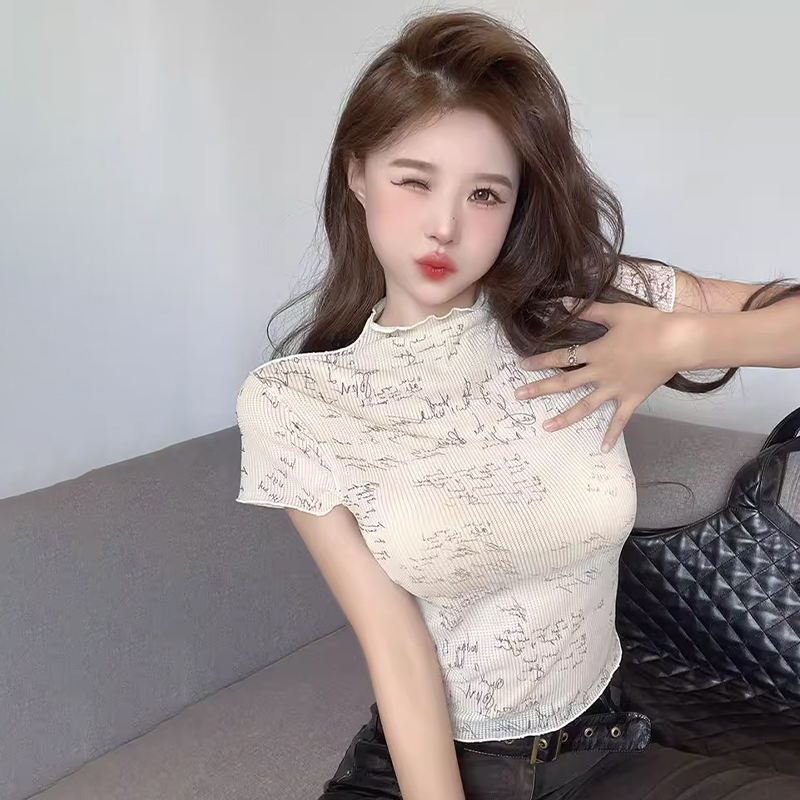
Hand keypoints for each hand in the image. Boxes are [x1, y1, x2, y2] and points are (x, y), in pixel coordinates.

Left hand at [516, 298, 689, 452]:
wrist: (678, 342)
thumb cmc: (648, 324)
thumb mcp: (616, 312)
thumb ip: (589, 309)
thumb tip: (562, 301)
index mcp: (595, 352)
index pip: (561, 357)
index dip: (540, 361)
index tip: (522, 366)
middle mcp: (600, 373)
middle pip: (565, 383)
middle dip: (540, 389)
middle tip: (519, 396)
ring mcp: (615, 389)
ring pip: (585, 406)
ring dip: (565, 417)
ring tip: (546, 427)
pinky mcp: (632, 399)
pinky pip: (620, 420)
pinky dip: (612, 434)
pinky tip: (603, 449)